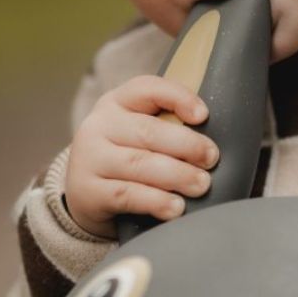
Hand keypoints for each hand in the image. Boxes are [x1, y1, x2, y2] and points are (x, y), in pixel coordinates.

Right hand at [65, 75, 219, 236]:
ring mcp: (90, 158)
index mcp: (117, 103)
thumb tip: (213, 142)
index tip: (203, 115)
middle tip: (211, 159)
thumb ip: (168, 128)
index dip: (177, 98)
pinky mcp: (88, 191)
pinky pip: (126, 194)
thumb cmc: (127, 159)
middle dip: (186, 145)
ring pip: (139, 164)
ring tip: (201, 185)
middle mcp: (99, 126)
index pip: (147, 88)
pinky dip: (155, 201)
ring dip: (176, 175)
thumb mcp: (139, 135)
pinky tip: (176, 208)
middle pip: (147, 131)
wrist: (84, 196)